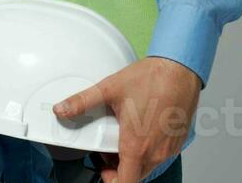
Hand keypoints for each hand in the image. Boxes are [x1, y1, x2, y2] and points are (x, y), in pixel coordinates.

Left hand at [53, 57, 199, 182]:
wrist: (179, 69)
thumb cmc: (151, 78)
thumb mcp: (109, 89)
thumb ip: (82, 101)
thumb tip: (62, 109)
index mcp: (137, 145)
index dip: (111, 181)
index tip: (103, 170)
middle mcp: (155, 152)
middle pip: (134, 176)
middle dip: (118, 170)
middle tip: (108, 151)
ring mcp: (168, 149)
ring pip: (147, 168)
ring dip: (133, 161)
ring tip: (123, 138)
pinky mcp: (176, 142)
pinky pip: (159, 157)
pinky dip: (147, 152)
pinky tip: (140, 131)